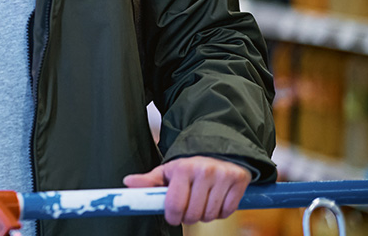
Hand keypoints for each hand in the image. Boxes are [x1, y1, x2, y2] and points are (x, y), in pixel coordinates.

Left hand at [123, 156, 250, 224]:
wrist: (218, 150)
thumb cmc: (190, 165)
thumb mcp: (168, 171)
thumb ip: (149, 181)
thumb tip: (128, 182)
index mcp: (183, 168)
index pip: (175, 205)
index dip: (173, 217)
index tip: (173, 216)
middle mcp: (204, 170)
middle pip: (194, 214)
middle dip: (189, 217)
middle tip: (189, 209)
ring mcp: (222, 175)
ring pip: (211, 215)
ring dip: (205, 215)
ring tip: (202, 202)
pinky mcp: (239, 180)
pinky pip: (228, 211)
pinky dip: (221, 212)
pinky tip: (216, 200)